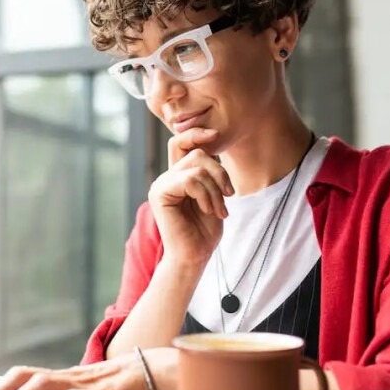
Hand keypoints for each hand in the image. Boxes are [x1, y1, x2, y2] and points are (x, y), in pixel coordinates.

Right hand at [148, 128, 233, 265]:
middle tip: (229, 195)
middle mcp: (166, 177)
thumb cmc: (205, 230)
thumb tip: (213, 144)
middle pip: (196, 153)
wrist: (195, 256)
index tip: (216, 134)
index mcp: (178, 175)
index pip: (182, 142)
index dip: (197, 133)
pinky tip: (208, 210)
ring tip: (218, 209)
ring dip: (215, 189)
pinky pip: (190, 180)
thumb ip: (210, 171)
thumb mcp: (214, 194)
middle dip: (220, 172)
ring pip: (196, 166)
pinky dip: (206, 194)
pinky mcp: (160, 193)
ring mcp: (161, 184)